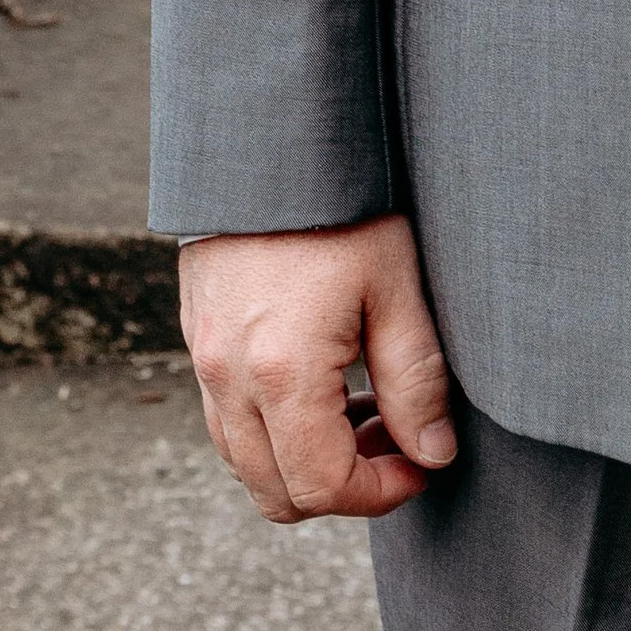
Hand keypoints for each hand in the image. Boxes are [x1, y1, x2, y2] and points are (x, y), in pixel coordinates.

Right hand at [180, 214, 456, 521]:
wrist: (270, 136)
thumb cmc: (343, 203)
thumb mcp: (398, 285)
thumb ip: (416, 380)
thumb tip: (433, 454)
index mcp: (282, 371)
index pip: (324, 486)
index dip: (381, 494)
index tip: (423, 464)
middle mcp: (228, 378)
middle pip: (278, 493)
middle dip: (344, 488)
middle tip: (398, 440)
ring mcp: (203, 361)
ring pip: (247, 463)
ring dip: (306, 460)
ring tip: (368, 405)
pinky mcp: (197, 339)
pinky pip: (227, 421)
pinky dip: (275, 429)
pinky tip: (326, 380)